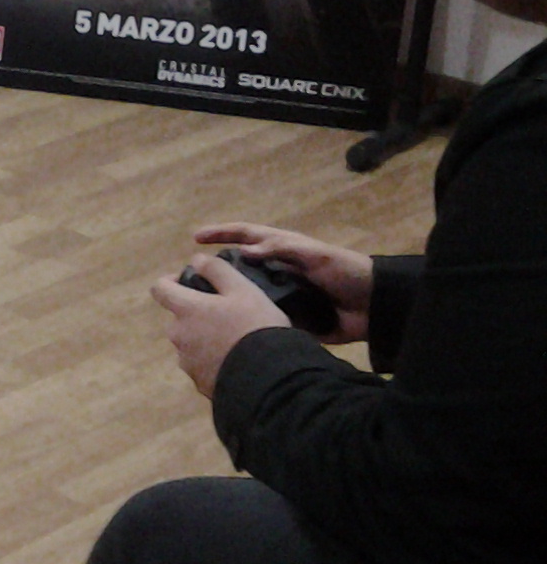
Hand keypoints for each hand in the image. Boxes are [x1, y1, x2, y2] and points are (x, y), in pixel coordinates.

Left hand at [150, 251, 287, 398]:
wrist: (269, 377)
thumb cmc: (256, 326)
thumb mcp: (243, 289)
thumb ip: (217, 270)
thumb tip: (196, 260)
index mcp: (185, 310)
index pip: (159, 288)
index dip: (170, 281)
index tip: (188, 281)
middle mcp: (178, 336)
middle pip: (179, 317)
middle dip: (196, 313)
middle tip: (226, 313)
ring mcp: (187, 362)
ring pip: (190, 342)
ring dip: (204, 337)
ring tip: (235, 339)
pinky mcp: (199, 382)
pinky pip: (201, 365)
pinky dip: (212, 360)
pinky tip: (236, 360)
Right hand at [192, 222, 372, 342]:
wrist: (374, 306)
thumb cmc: (346, 271)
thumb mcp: (316, 254)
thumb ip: (282, 249)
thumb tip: (243, 251)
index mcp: (281, 250)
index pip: (245, 235)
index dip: (221, 233)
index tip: (196, 237)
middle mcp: (276, 271)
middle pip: (238, 267)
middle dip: (214, 270)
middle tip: (188, 279)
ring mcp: (280, 295)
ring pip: (245, 294)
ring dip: (224, 299)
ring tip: (200, 307)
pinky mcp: (286, 318)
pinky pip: (260, 318)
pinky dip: (245, 323)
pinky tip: (225, 330)